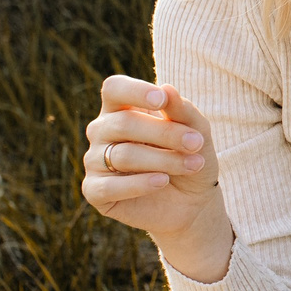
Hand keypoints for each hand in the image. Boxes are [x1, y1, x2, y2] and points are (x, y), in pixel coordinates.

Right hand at [83, 74, 229, 279]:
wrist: (192, 201)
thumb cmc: (191, 157)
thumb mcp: (197, 132)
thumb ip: (183, 111)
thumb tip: (167, 89)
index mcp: (121, 108)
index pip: (114, 89)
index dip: (134, 91)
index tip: (161, 100)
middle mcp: (102, 131)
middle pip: (124, 124)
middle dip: (165, 133)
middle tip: (196, 143)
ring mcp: (94, 160)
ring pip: (124, 155)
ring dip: (164, 160)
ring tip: (194, 164)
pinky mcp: (94, 190)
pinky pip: (111, 186)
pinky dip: (140, 184)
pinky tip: (162, 181)